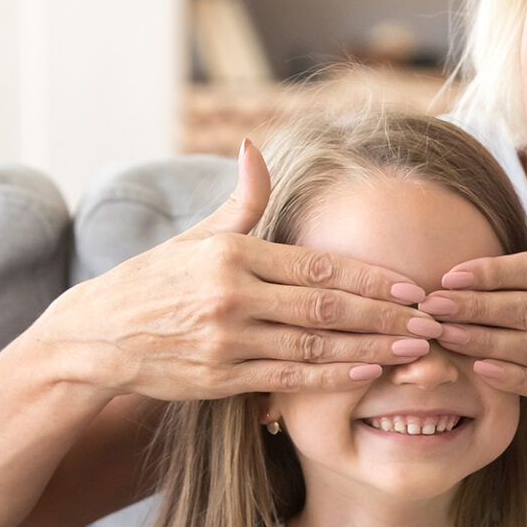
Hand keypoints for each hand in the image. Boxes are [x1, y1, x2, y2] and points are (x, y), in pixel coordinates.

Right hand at [38, 140, 437, 399]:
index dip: (371, 277)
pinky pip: (286, 378)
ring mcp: (225, 340)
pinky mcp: (218, 378)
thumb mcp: (195, 237)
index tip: (413, 284)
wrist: (94, 337)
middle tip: (431, 319)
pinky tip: (368, 373)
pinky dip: (331, 377)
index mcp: (232, 254)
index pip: (318, 265)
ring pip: (313, 346)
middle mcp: (231, 295)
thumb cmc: (153, 282)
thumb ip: (240, 202)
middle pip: (325, 307)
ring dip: (371, 348)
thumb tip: (255, 147)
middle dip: (386, 314)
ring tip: (416, 349)